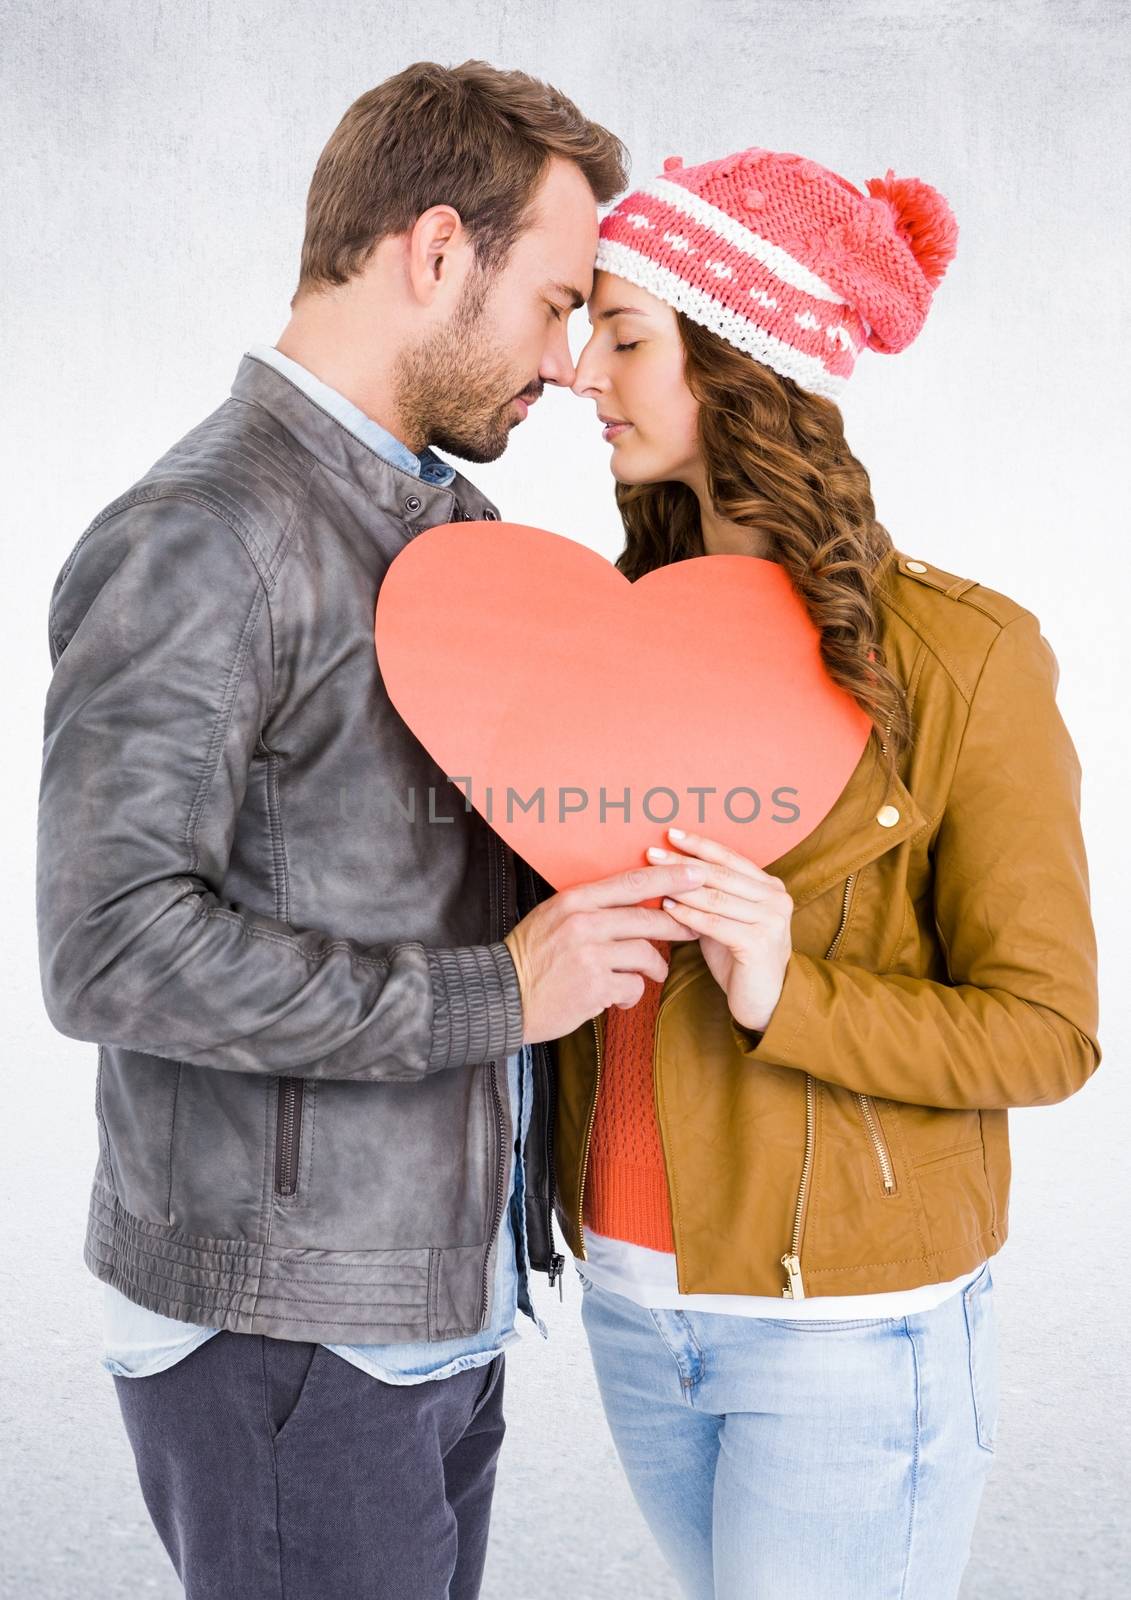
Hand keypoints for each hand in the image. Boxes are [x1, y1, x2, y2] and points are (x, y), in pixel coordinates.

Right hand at [503, 860, 706, 1043]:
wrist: (502, 996)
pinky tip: (621, 996)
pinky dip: (632, 993)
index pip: (631, 883)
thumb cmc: (532, 956)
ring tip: (653, 972)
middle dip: (678, 924)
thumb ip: (592, 906)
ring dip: (655, 966)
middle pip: (647, 918)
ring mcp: (589, 956)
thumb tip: (636, 901)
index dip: (669, 877)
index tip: (696, 873)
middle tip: (694, 928)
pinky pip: (634, 985)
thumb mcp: (554, 916)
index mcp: (574, 901)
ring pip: (646, 953)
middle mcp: (583, 923)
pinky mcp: (594, 987)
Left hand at [646, 827, 793, 1032]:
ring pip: (716, 897)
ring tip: (653, 877)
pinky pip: (715, 923)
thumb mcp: (726, 920)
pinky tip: (667, 908)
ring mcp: (771, 920)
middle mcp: (776, 898)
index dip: (700, 845)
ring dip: (681, 886)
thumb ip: (709, 896)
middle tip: (652, 853)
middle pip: (720, 874)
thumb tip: (670, 871)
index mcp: (771, 887)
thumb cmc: (739, 959)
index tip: (670, 833)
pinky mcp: (759, 943)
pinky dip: (689, 915)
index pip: (730, 858)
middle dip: (682, 862)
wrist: (765, 1002)